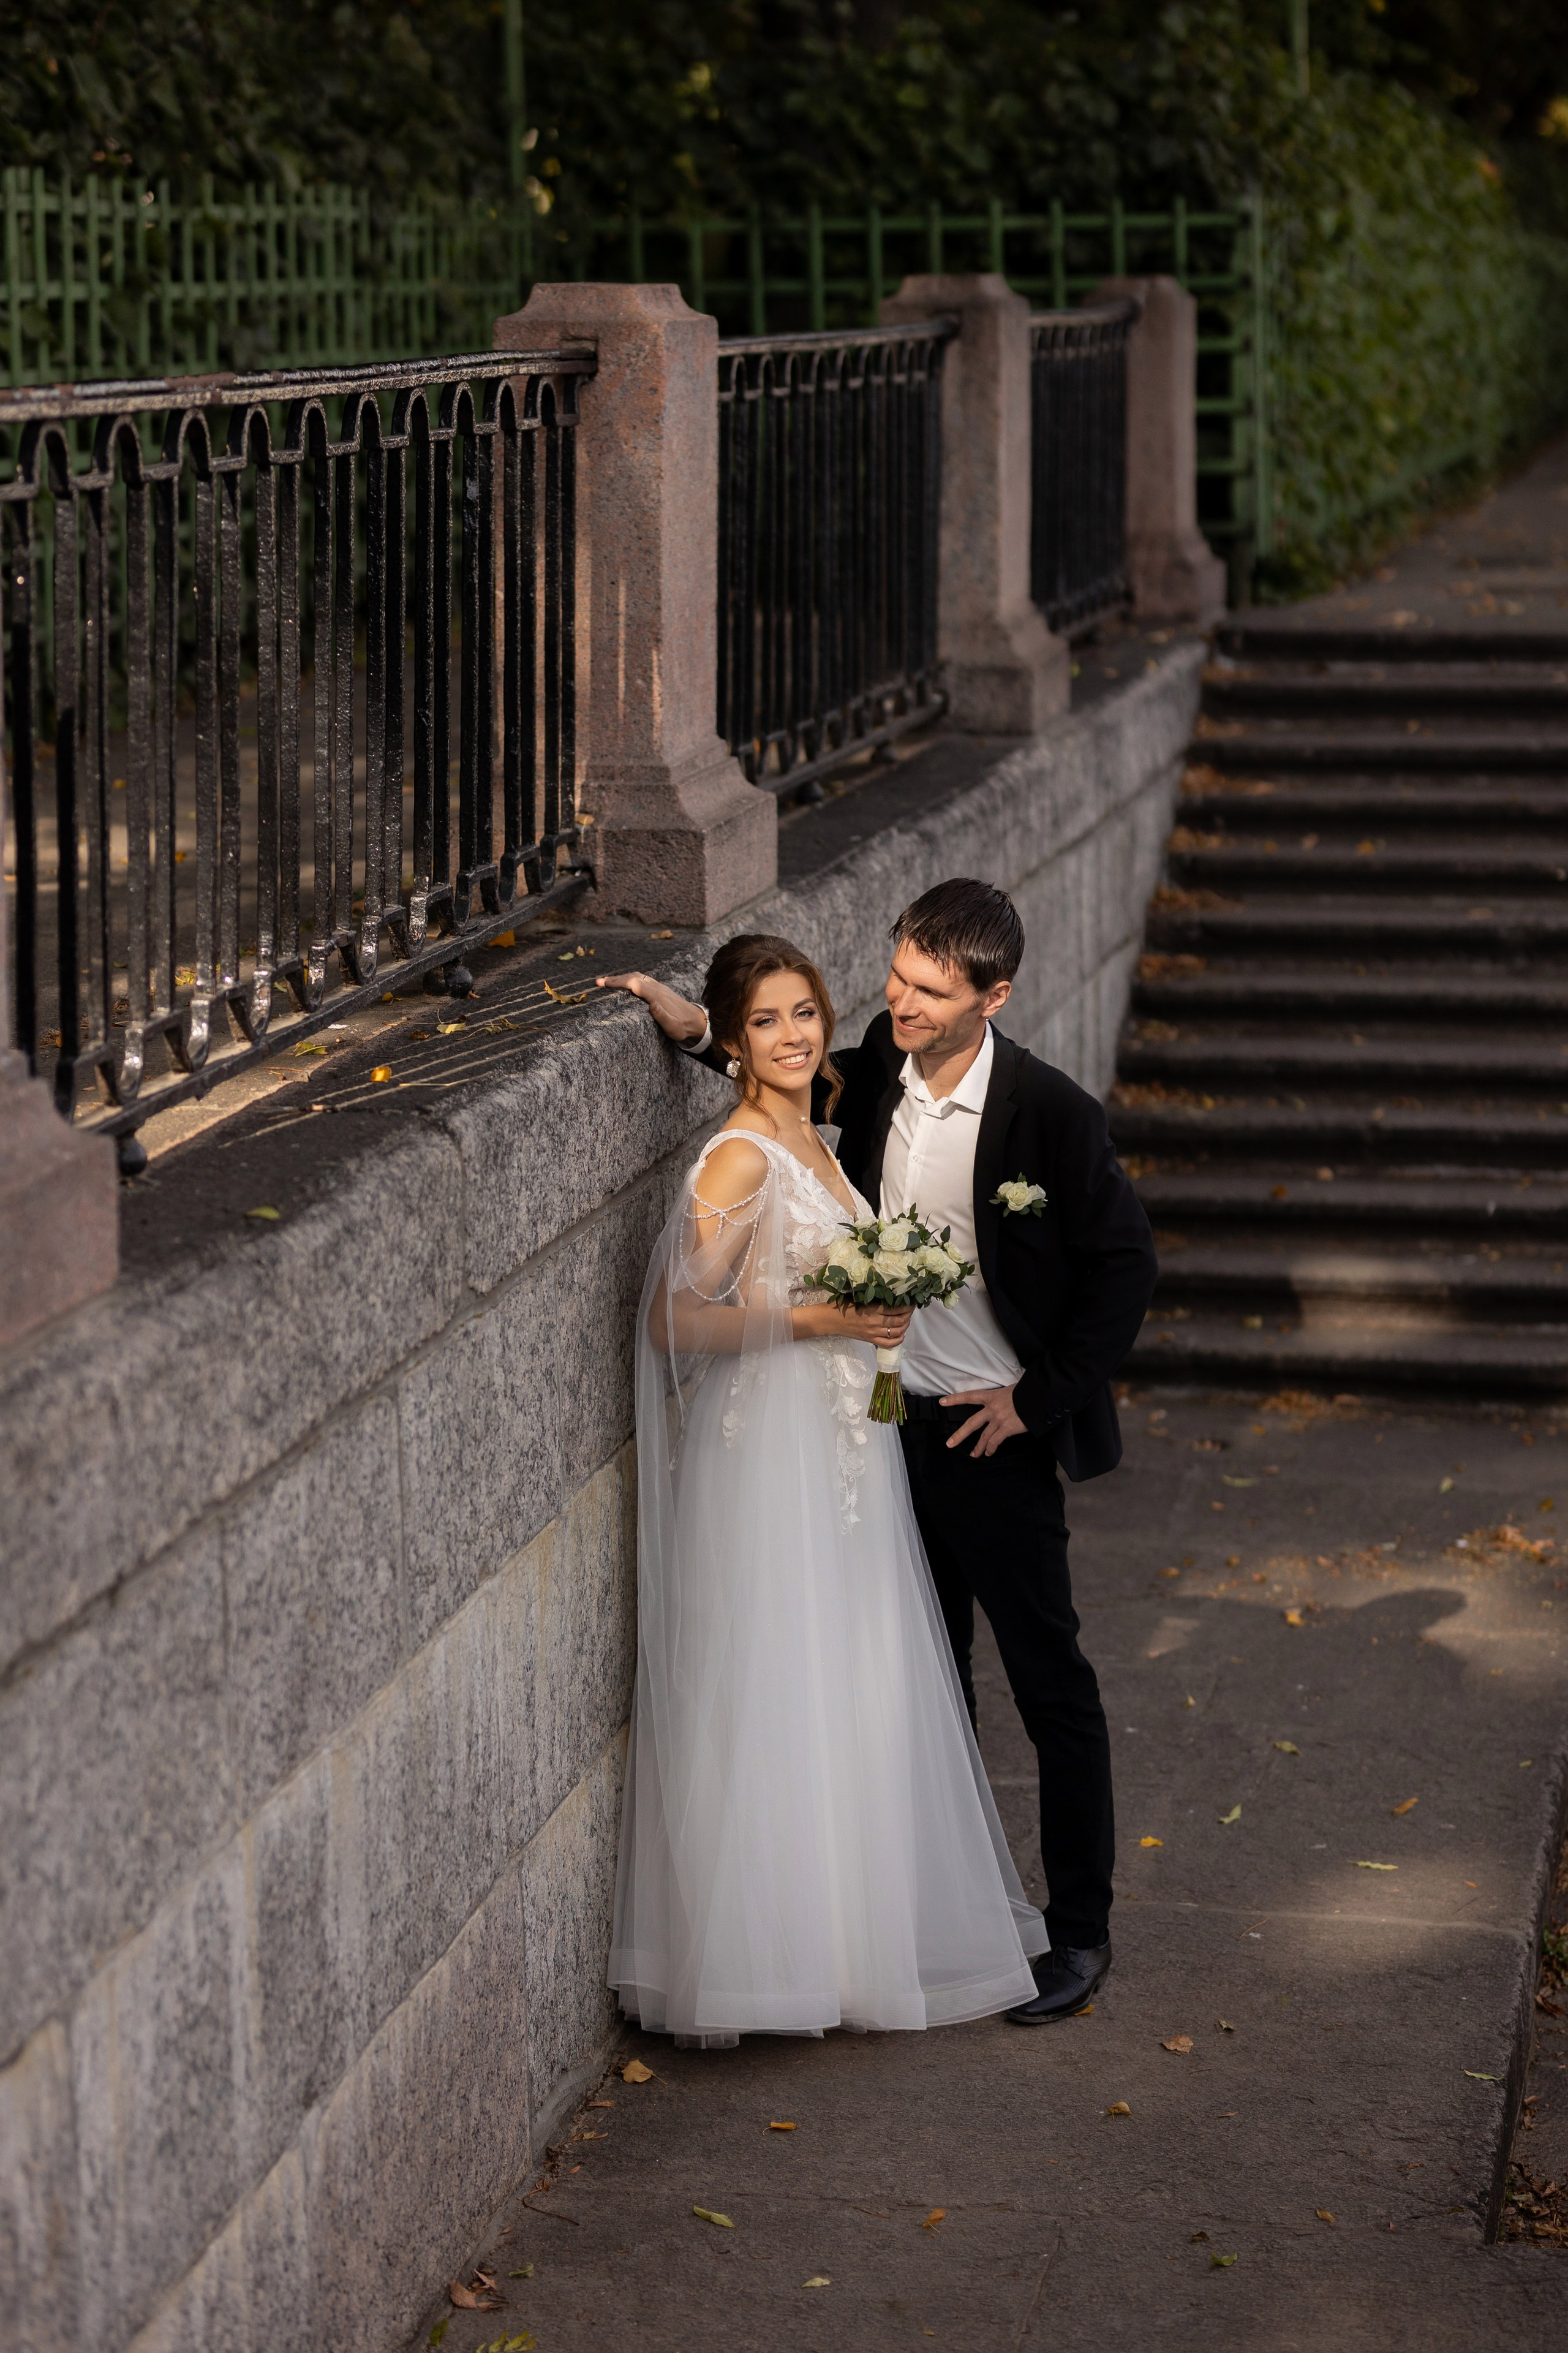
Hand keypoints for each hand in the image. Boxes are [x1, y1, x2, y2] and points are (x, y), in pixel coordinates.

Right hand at [596, 970, 707, 1044]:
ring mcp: (659, 987)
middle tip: (598, 982)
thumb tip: (652, 1005)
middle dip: (615, 979)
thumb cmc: (683, 1027)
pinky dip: (629, 979)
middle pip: (633, 977)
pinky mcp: (660, 990)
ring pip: (637, 977)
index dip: (618, 982)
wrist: (697, 1022)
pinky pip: (642, 980)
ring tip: (606, 982)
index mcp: (657, 995)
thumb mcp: (673, 1026)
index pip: (634, 983)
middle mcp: (657, 988)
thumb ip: (662, 1016)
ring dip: (621, 978)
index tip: (603, 984)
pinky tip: (624, 984)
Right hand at [793, 1300, 912, 1345]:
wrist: (831, 1320)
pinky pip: (888, 1343)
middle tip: (911, 1310)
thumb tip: (890, 1294)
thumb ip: (873, 1297)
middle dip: (908, 1315)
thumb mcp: (859, 1297)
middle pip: (899, 1320)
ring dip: (905, 1326)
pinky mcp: (870, 1340)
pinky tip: (901, 1335)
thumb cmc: (843, 1305)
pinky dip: (898, 1340)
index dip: (907, 1306)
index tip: (912, 1302)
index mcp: (872, 1308)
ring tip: (907, 1321)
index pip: (896, 1308)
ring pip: (896, 1331)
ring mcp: (873, 1332)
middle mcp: (874, 1321)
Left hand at [941, 1382, 1026, 1457]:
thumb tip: (1004, 1403)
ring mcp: (999, 1419)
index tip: (943, 1402)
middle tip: (950, 1444)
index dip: (955, 1399)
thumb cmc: (1027, 1392)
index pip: (969, 1396)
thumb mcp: (1011, 1390)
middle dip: (960, 1435)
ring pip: (984, 1436)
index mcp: (991, 1396)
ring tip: (974, 1455)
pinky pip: (995, 1441)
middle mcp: (992, 1408)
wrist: (1038, 1397)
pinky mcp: (1007, 1428)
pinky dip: (991, 1448)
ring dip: (978, 1447)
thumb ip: (1003, 1398)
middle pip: (971, 1423)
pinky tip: (989, 1453)